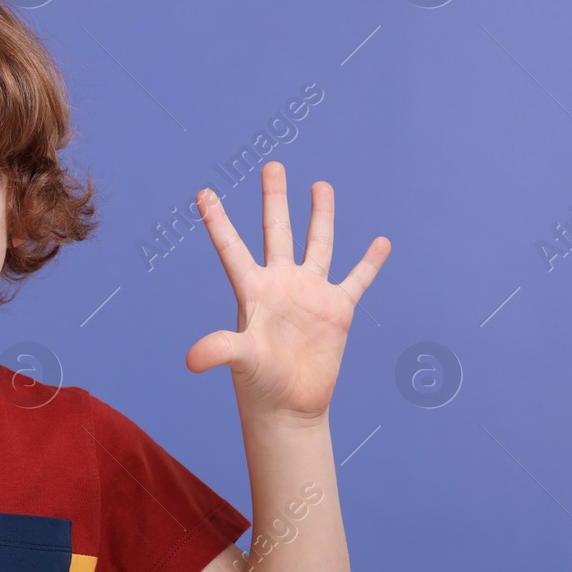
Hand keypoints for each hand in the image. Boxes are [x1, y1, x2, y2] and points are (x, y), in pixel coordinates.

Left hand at [186, 161, 389, 420]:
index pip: (231, 246)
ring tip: (321, 185)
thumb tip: (191, 359)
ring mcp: (310, 294)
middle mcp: (281, 284)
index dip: (217, 220)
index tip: (203, 192)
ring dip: (321, 215)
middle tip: (272, 165)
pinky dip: (370, 261)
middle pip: (277, 231)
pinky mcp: (337, 310)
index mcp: (252, 289)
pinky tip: (380, 241)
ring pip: (317, 244)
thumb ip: (219, 351)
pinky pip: (357, 279)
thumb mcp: (239, 361)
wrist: (289, 406)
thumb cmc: (258, 384)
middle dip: (275, 198)